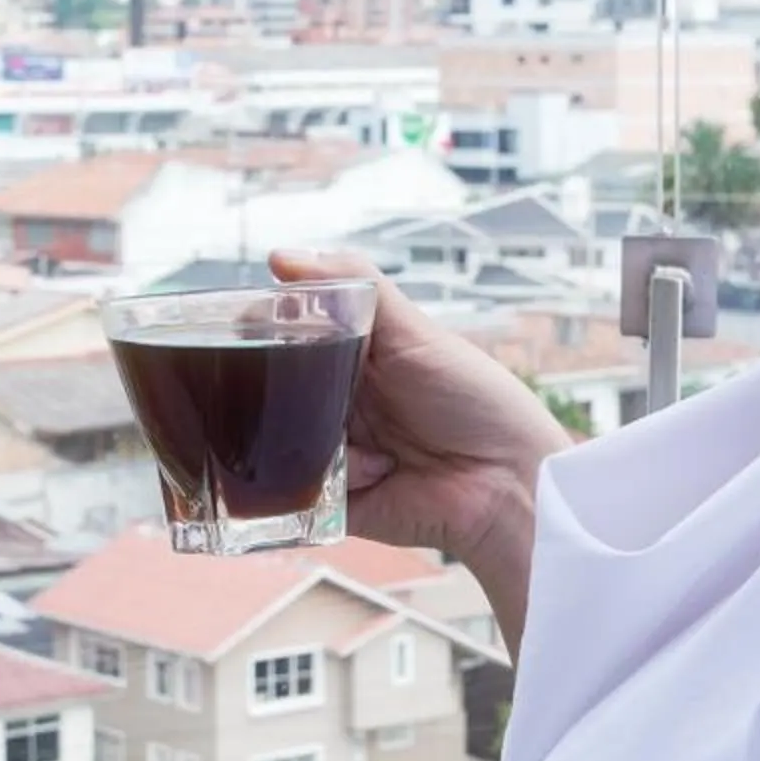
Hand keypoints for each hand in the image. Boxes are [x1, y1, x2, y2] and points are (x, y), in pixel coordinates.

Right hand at [271, 249, 568, 655]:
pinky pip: (295, 492)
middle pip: (272, 390)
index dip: (262, 331)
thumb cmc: (473, 400)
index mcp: (351, 358)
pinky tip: (380, 473)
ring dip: (310, 438)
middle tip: (317, 390)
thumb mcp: (414, 333)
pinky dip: (330, 479)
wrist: (507, 482)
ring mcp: (331, 454)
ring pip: (275, 441)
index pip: (284, 337)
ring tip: (372, 443)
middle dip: (275, 392)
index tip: (252, 327)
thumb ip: (355, 286)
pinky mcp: (331, 503)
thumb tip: (282, 257)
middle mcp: (335, 404)